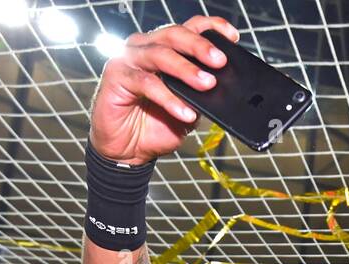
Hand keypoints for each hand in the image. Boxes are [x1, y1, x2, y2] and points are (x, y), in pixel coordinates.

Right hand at [89, 16, 238, 164]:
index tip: (232, 36)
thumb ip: (200, 95)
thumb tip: (219, 86)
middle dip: (199, 46)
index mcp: (164, 49)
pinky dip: (169, 99)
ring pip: (160, 55)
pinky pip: (147, 83)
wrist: (129, 149)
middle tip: (220, 61)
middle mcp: (145, 47)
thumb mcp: (188, 110)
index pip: (188, 29)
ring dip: (186, 70)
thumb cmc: (155, 126)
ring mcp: (129, 59)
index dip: (210, 28)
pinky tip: (185, 113)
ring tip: (207, 85)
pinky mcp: (117, 76)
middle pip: (174, 35)